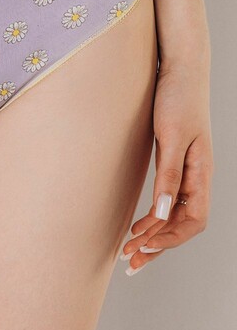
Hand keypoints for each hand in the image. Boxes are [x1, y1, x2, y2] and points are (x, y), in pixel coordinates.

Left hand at [119, 61, 213, 274]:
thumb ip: (168, 175)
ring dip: (154, 234)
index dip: (169, 239)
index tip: (141, 249)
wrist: (179, 67)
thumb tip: (160, 214)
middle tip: (128, 262)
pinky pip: (168, 198)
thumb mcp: (171, 136)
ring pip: (175, 213)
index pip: (193, 220)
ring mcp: (187, 168)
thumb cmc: (178, 97)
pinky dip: (154, 216)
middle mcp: (197, 175)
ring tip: (129, 249)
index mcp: (201, 172)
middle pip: (183, 223)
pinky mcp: (174, 159)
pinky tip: (139, 224)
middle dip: (158, 245)